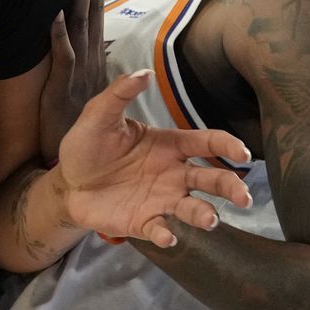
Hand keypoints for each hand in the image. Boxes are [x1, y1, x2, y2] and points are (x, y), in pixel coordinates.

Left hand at [38, 0, 103, 158]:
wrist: (73, 159)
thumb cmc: (72, 123)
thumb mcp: (79, 87)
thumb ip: (78, 62)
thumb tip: (76, 38)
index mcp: (93, 57)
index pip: (94, 10)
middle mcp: (90, 59)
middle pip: (92, 8)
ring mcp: (79, 71)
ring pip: (82, 25)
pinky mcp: (63, 86)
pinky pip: (62, 56)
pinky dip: (59, 34)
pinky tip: (55, 13)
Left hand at [48, 69, 252, 246]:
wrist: (66, 183)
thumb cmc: (88, 146)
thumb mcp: (98, 115)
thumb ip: (120, 94)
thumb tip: (144, 72)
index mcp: (169, 145)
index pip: (207, 144)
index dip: (227, 146)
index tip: (242, 153)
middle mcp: (173, 174)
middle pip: (212, 179)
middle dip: (231, 187)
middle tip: (243, 197)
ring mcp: (161, 200)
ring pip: (193, 208)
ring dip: (205, 215)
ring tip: (209, 220)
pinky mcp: (144, 222)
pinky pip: (161, 229)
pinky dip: (167, 235)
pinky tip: (167, 236)